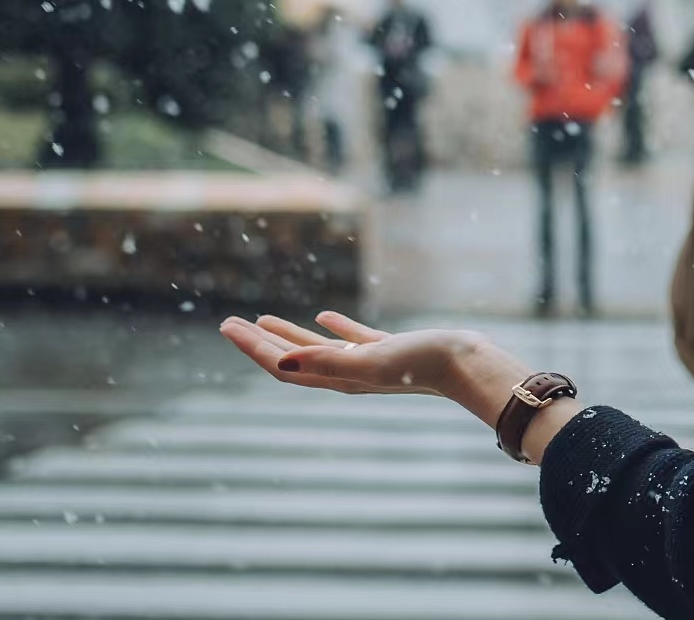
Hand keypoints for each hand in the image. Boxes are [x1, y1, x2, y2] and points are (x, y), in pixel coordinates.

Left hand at [220, 311, 516, 416]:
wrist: (465, 364)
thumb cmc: (420, 363)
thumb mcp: (371, 360)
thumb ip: (326, 362)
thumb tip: (282, 363)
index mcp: (337, 378)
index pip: (283, 365)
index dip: (254, 348)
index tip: (228, 327)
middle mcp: (347, 375)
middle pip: (292, 359)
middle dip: (260, 342)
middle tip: (230, 323)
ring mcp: (367, 364)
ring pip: (317, 350)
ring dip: (289, 336)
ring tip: (262, 319)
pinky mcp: (388, 352)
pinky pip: (351, 339)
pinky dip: (333, 327)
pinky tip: (323, 315)